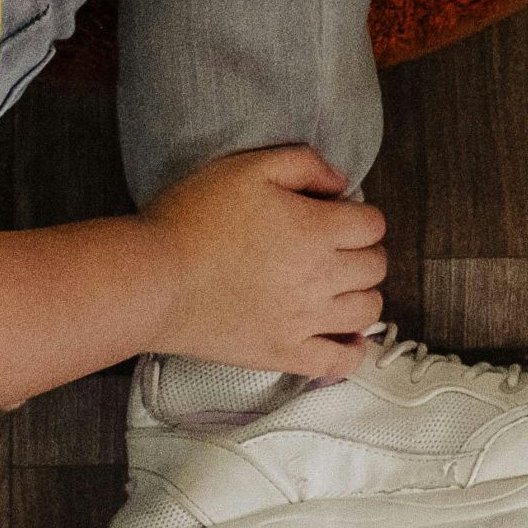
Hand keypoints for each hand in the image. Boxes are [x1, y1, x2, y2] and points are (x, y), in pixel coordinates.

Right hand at [131, 147, 388, 379]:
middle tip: (337, 249)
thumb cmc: (193, 219)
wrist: (152, 279)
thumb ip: (305, 164)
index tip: (338, 217)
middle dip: (363, 252)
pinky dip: (351, 350)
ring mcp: (303, 321)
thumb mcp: (249, 167)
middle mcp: (319, 277)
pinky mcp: (282, 354)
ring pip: (367, 311)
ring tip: (338, 287)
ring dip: (362, 294)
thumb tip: (341, 184)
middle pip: (375, 267)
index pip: (373, 225)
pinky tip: (341, 335)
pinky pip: (340, 362)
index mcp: (316, 229)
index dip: (360, 215)